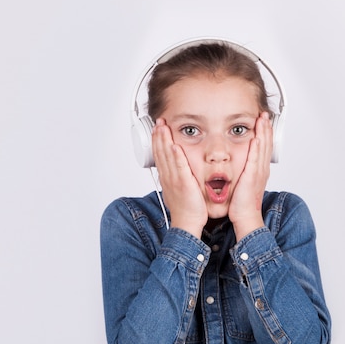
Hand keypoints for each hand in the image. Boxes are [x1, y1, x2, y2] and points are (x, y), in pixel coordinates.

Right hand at [152, 119, 206, 237]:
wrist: (187, 222)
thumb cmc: (185, 208)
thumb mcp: (176, 188)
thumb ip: (176, 176)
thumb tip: (176, 168)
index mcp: (166, 177)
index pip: (159, 154)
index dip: (157, 140)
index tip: (157, 128)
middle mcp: (167, 177)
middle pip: (160, 152)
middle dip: (159, 135)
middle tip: (158, 121)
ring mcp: (174, 180)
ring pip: (167, 156)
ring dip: (164, 140)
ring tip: (163, 127)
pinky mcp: (183, 183)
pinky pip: (179, 167)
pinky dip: (176, 156)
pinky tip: (175, 146)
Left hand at [228, 112, 272, 240]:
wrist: (244, 215)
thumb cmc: (242, 202)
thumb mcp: (243, 181)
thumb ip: (242, 170)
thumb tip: (238, 162)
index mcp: (259, 170)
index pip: (264, 146)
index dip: (265, 132)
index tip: (263, 120)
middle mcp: (261, 169)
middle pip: (266, 144)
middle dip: (266, 128)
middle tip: (265, 114)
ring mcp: (258, 172)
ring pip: (263, 148)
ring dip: (263, 133)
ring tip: (263, 120)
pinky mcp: (252, 176)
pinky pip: (255, 159)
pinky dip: (256, 148)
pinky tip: (256, 138)